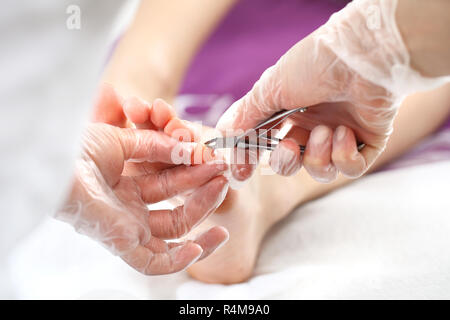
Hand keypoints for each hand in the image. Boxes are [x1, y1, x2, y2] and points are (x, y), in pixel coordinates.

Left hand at [57, 123, 228, 274]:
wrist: (55, 159)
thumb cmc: (78, 148)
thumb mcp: (124, 140)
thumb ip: (156, 147)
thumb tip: (189, 150)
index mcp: (128, 188)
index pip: (170, 185)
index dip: (193, 172)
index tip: (213, 160)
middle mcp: (130, 211)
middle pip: (176, 208)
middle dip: (202, 190)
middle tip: (222, 174)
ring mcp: (128, 229)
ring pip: (173, 236)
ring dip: (201, 216)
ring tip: (221, 191)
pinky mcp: (122, 245)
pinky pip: (155, 263)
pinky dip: (180, 259)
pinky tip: (200, 242)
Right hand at [217, 0, 448, 182]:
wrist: (363, 56)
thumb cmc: (314, 65)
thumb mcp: (269, 89)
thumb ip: (244, 116)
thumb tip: (224, 139)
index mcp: (290, 110)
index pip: (265, 144)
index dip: (252, 159)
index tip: (241, 173)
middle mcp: (313, 124)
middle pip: (291, 163)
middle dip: (287, 161)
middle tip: (291, 145)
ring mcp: (340, 135)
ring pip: (320, 170)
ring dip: (319, 156)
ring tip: (327, 131)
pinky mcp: (367, 142)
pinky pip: (351, 168)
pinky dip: (344, 157)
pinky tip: (346, 132)